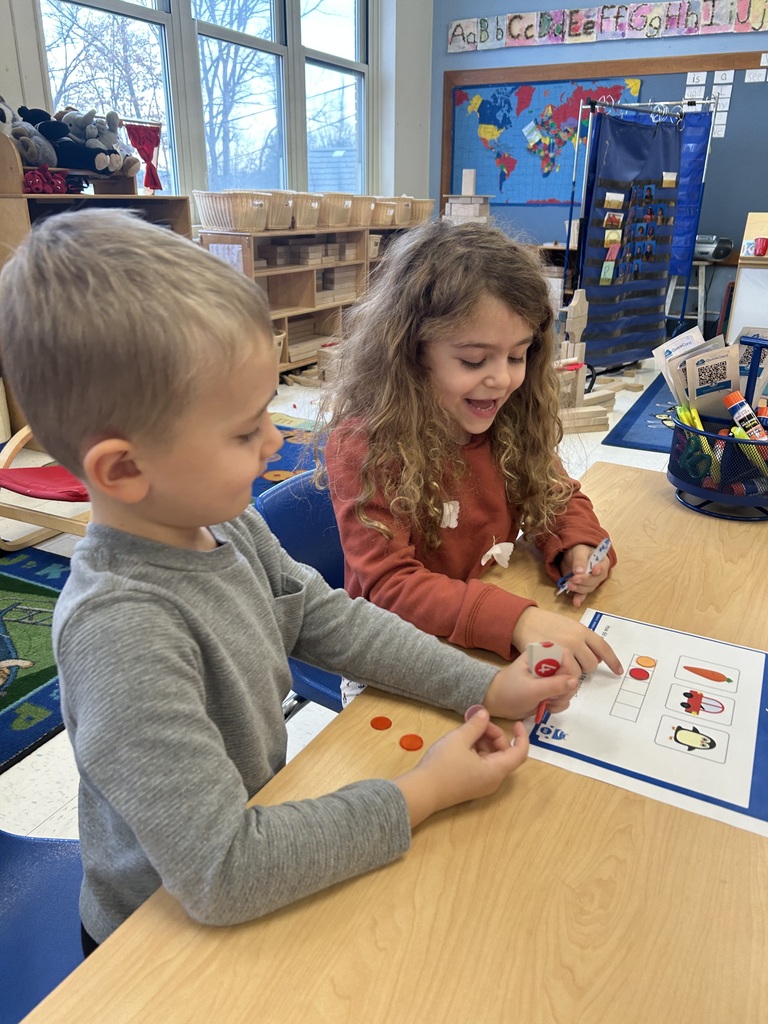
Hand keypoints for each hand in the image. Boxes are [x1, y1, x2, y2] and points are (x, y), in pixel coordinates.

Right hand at [394, 708, 527, 826]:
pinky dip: (477, 750)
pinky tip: (461, 742)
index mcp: (496, 771)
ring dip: (484, 741)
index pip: (520, 753)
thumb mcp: (459, 739)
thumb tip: (485, 713)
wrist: (421, 791)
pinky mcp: (471, 785)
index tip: (515, 723)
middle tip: (477, 722)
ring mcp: (481, 784)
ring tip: (466, 730)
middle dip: (494, 734)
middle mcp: (493, 780)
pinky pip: (482, 764)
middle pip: (504, 753)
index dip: (521, 736)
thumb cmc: (442, 764)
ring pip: (492, 758)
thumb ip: (476, 725)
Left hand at [482, 644, 580, 720]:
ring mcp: (551, 677)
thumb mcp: (532, 689)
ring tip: (544, 702)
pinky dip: (558, 704)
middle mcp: (549, 663)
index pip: (566, 656)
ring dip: (560, 699)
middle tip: (549, 697)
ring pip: (570, 687)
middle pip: (572, 673)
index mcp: (541, 654)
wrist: (497, 704)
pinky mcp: (551, 690)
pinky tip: (546, 706)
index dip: (567, 671)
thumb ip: (554, 685)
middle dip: (564, 689)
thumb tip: (575, 682)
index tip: (558, 684)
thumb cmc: (510, 692)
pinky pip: (565, 697)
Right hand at [511, 606, 622, 677]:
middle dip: (585, 668)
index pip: (603, 647)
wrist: (523, 620)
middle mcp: (575, 639)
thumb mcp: (568, 626)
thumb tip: (596, 656)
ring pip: (577, 673)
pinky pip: (562, 676)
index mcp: (581, 630)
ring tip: (560, 667)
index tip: (618, 671)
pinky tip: (553, 671)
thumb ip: (582, 639)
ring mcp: (562, 650)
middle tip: (573, 664)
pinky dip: (560, 676)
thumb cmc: (545, 623)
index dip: (613, 661)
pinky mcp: (550, 659)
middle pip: (591, 664)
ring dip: (571, 673)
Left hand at [559, 543, 610, 607]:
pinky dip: (579, 598)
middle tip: (574, 579)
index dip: (599, 570)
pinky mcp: (583, 587)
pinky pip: (583, 594)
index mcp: (602, 562)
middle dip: (584, 580)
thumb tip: (579, 571)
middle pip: (595, 580)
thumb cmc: (579, 550)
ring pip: (588, 588)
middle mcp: (599, 574)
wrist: (572, 555)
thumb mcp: (579, 551)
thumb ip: (580, 560)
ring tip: (570, 585)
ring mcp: (591, 582)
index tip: (593, 571)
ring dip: (579, 588)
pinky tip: (576, 603)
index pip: (603, 567)